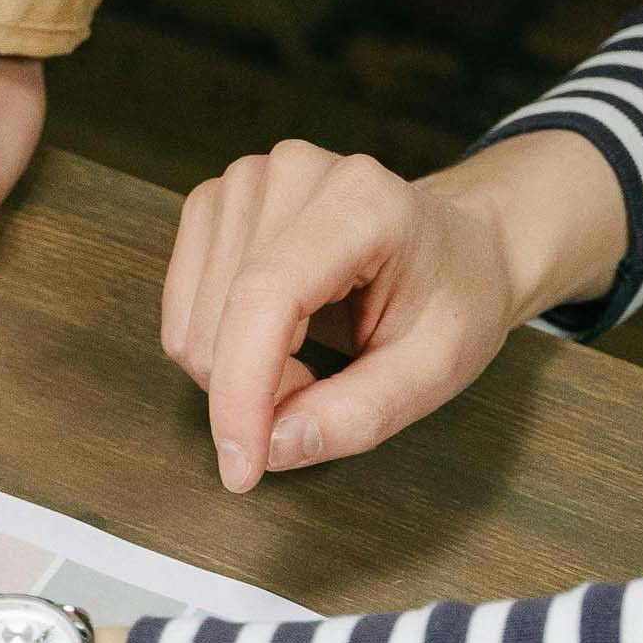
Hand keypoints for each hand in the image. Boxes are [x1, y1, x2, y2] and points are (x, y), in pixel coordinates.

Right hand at [164, 131, 628, 491]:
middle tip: (322, 393)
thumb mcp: (435, 370)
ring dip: (240, 372)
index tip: (242, 469)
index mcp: (361, 200)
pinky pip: (181, 308)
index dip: (241, 390)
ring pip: (193, 323)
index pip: (265, 297)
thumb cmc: (455, 297)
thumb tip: (271, 448)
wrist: (461, 246)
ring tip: (307, 360)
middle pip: (221, 319)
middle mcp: (291, 173)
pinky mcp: (215, 204)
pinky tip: (277, 338)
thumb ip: (357, 415)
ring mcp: (245, 182)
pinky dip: (221, 348)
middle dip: (257, 391)